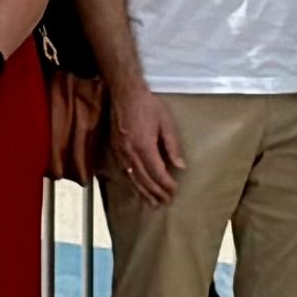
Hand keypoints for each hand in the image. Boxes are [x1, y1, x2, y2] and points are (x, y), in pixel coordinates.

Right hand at [111, 78, 185, 202]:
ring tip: (152, 203)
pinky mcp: (116, 149)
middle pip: (144, 179)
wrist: (125, 93)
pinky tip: (138, 188)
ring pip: (133, 178)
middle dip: (156, 192)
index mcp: (144, 145)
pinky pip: (125, 171)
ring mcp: (121, 152)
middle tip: (166, 202)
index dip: (166, 185)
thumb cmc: (148, 105)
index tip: (174, 192)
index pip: (157, 172)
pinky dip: (133, 183)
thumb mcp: (166, 122)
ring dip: (144, 192)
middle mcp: (131, 152)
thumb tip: (180, 166)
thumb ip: (172, 146)